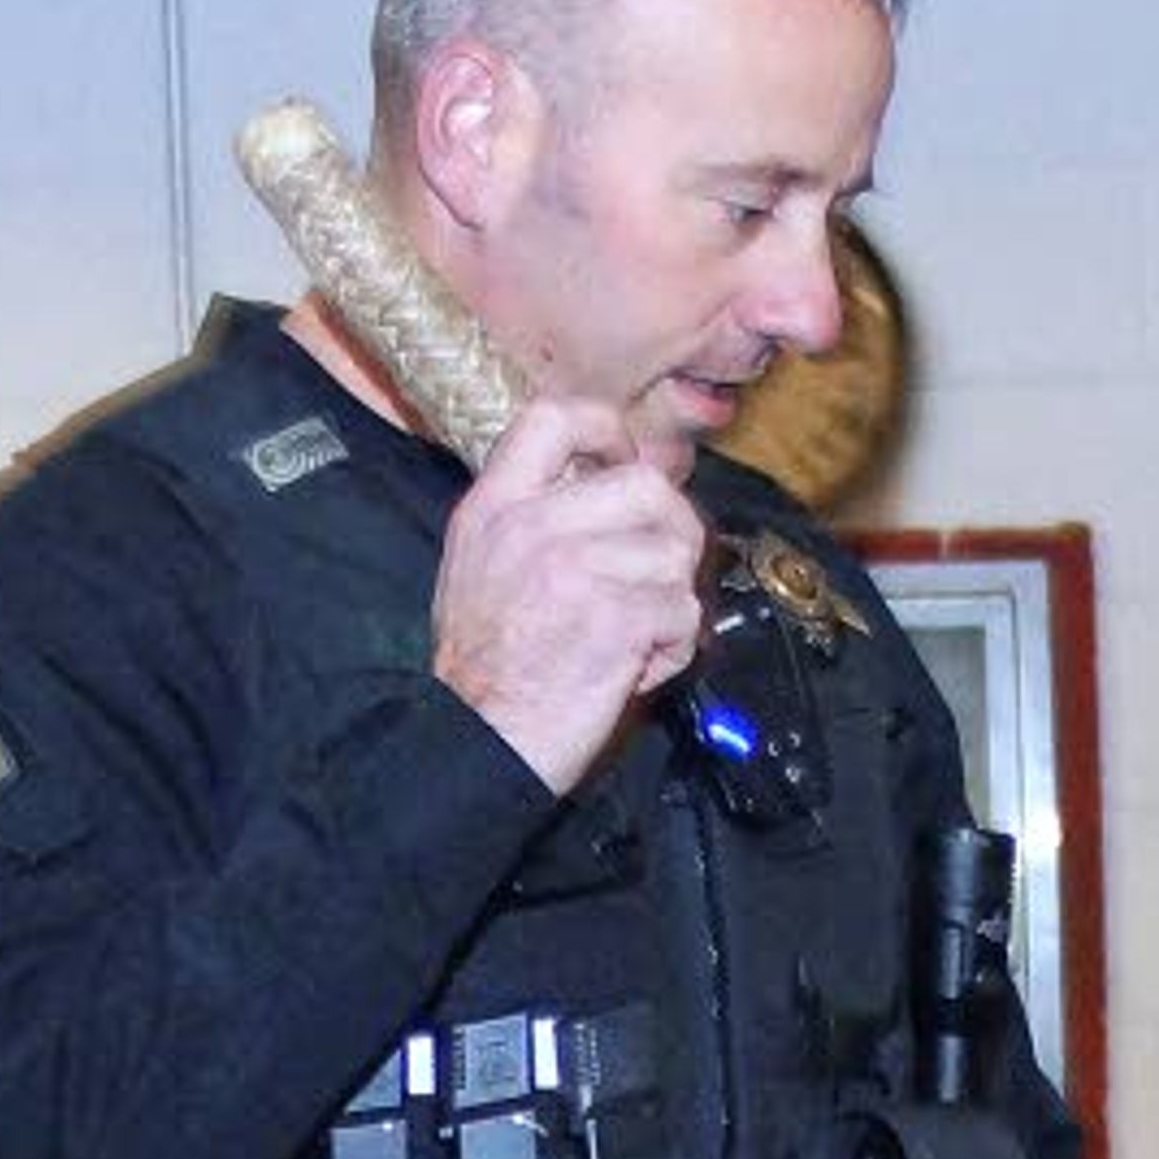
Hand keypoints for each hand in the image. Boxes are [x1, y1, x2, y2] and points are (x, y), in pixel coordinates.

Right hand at [431, 393, 708, 791]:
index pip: (554, 418)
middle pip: (646, 484)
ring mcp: (576, 569)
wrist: (476, 740)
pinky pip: (682, 613)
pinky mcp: (615, 619)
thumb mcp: (476, 567)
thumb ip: (529, 519)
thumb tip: (602, 492)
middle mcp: (533, 526)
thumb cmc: (484, 671)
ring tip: (637, 637)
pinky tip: (638, 669)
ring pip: (674, 555)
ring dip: (671, 603)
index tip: (627, 462)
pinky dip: (674, 649)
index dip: (609, 430)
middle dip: (674, 529)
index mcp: (494, 507)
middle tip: (663, 569)